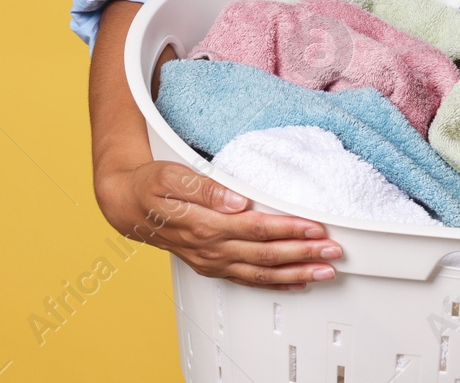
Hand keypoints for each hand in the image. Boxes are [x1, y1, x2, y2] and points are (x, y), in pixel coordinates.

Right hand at [96, 157, 344, 290]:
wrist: (126, 206)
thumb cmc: (151, 186)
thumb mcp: (171, 175)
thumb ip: (204, 187)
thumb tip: (236, 199)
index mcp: (204, 224)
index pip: (256, 229)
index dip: (288, 230)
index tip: (315, 228)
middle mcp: (210, 248)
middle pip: (265, 256)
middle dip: (302, 255)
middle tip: (333, 251)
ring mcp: (212, 261)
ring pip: (260, 274)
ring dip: (295, 274)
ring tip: (325, 271)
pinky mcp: (213, 265)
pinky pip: (248, 280)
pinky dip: (275, 284)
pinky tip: (297, 282)